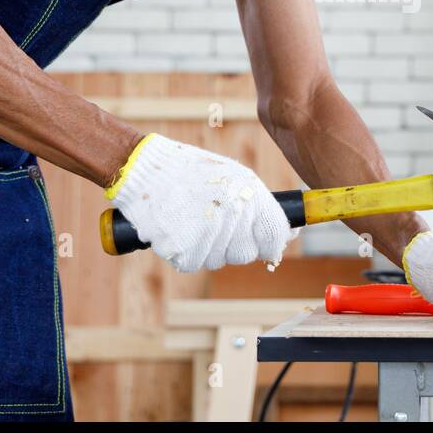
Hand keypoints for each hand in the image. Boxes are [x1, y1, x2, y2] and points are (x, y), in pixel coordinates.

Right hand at [106, 133, 296, 272]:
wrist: (145, 169)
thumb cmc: (191, 172)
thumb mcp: (234, 178)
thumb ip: (261, 207)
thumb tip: (288, 234)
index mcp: (251, 194)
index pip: (275, 235)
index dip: (271, 244)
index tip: (263, 244)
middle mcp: (234, 215)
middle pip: (246, 253)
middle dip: (232, 244)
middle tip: (212, 222)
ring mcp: (209, 234)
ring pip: (218, 260)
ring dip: (206, 247)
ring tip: (190, 219)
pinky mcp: (185, 249)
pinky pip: (193, 263)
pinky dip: (184, 252)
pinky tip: (177, 228)